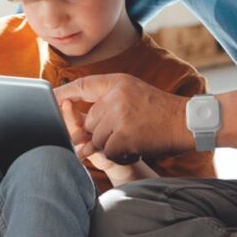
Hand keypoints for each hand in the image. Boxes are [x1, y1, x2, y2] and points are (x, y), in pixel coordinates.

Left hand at [55, 73, 191, 163]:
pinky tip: (137, 147)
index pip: (82, 86)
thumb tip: (80, 129)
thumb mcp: (134, 94)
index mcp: (117, 82)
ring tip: (134, 139)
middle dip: (100, 135)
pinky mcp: (125, 134)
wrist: (187, 122)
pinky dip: (121, 155)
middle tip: (124, 135)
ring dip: (112, 146)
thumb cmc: (162, 112)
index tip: (49, 100)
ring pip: (98, 140)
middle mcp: (115, 95)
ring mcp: (119, 115)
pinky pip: (110, 152)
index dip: (64, 95)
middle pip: (89, 123)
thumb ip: (109, 103)